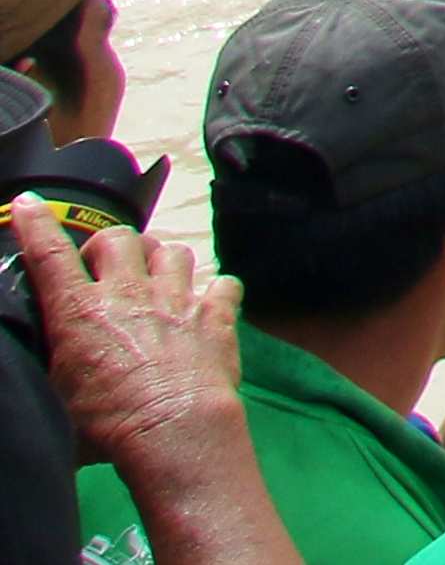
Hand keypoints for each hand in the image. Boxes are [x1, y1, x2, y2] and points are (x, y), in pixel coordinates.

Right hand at [7, 200, 253, 485]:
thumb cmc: (106, 424)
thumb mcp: (59, 390)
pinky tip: (209, 306)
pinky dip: (216, 293)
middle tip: (108, 271)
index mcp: (81, 312)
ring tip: (158, 283)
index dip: (37, 227)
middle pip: (119, 238)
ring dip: (162, 263)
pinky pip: (223, 285)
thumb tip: (59, 347)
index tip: (29, 206)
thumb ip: (58, 353)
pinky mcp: (216, 315)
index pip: (51, 257)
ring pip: (173, 251)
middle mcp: (129, 295)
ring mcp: (176, 300)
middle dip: (111, 247)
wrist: (173, 431)